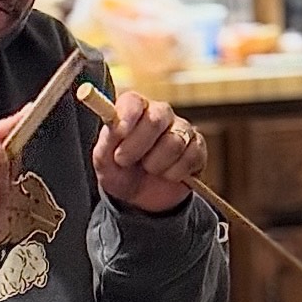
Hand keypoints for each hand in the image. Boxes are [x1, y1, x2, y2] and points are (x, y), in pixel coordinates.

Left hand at [91, 90, 206, 212]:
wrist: (139, 199)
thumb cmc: (120, 172)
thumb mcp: (104, 161)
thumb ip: (106, 141)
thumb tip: (115, 125)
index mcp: (134, 110)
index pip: (134, 101)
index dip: (127, 115)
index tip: (119, 132)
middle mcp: (160, 114)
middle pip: (156, 119)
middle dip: (137, 145)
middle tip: (123, 161)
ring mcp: (181, 130)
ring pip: (174, 141)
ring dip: (155, 164)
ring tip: (148, 169)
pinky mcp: (197, 148)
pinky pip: (190, 158)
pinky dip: (174, 173)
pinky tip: (166, 175)